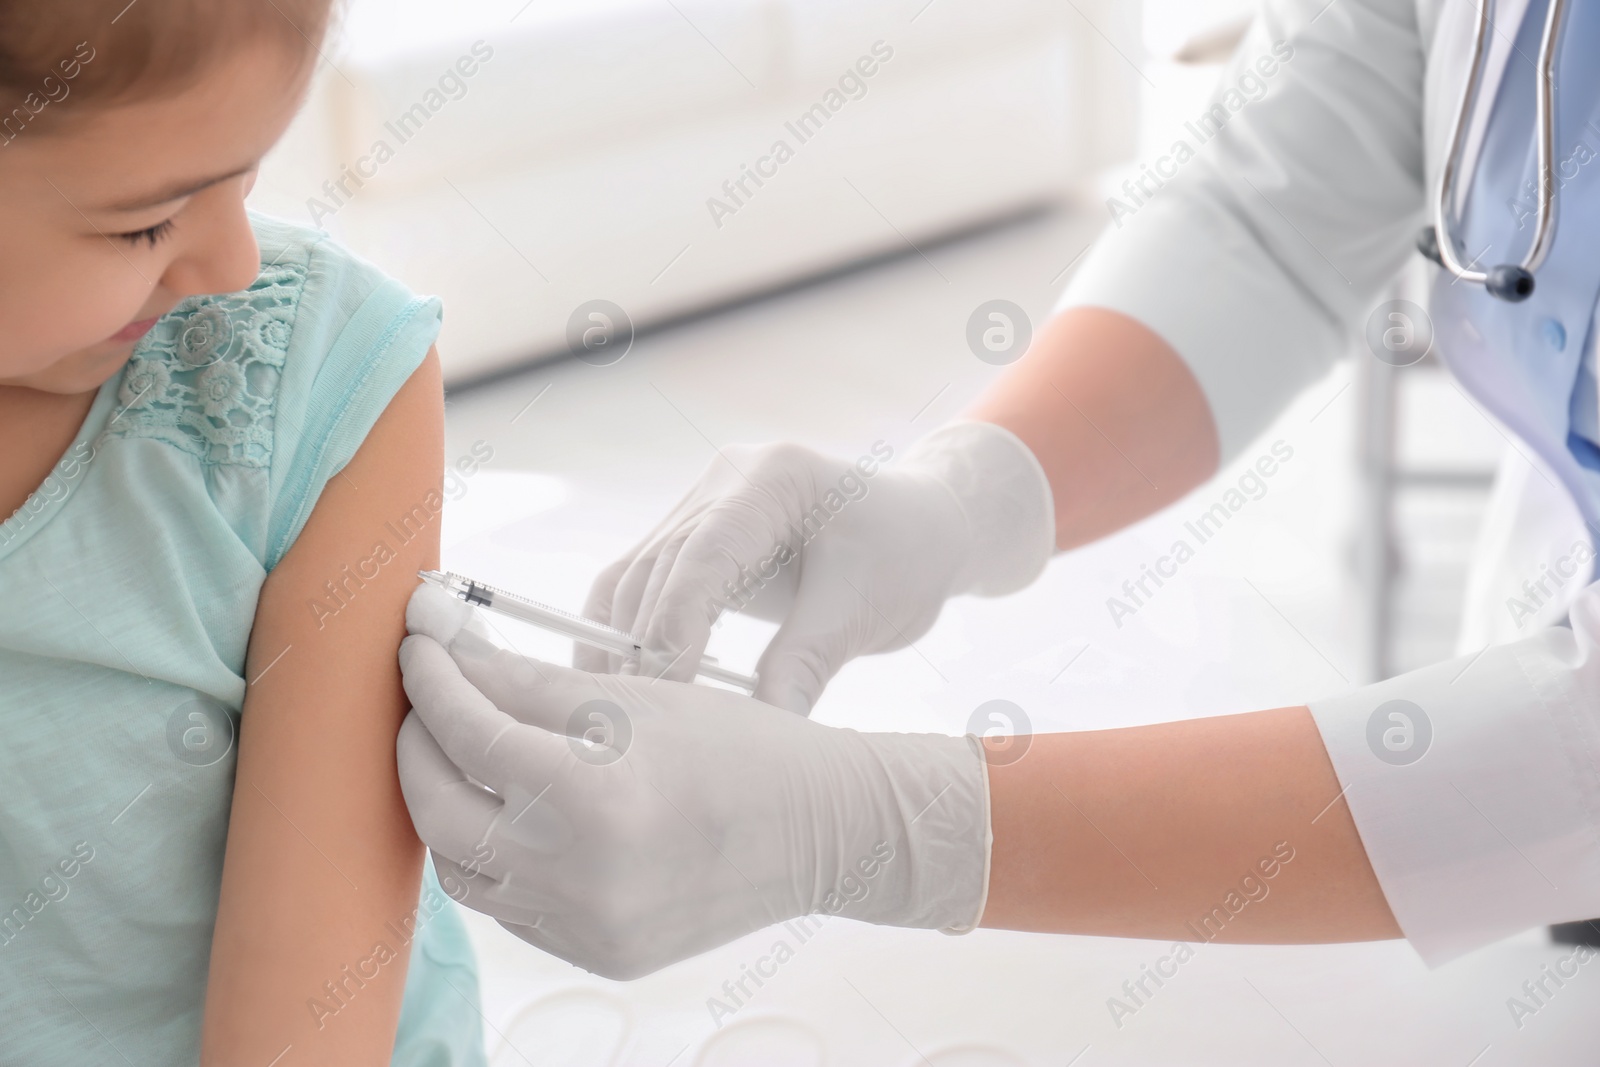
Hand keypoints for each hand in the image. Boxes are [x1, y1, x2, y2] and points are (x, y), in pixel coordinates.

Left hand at [397, 582, 989, 979]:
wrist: (821, 831)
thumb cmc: (737, 748)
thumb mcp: (633, 697)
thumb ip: (524, 679)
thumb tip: (442, 650)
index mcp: (591, 795)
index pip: (467, 730)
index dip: (430, 680)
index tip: (416, 647)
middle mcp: (577, 874)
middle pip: (437, 808)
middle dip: (417, 744)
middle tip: (426, 699)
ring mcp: (582, 927)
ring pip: (460, 868)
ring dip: (446, 805)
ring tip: (466, 756)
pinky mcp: (593, 953)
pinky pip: (507, 905)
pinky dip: (495, 855)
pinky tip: (516, 813)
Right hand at [580, 422, 1054, 712]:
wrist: (921, 528)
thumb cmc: (906, 558)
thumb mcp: (864, 612)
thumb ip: (806, 664)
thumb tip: (761, 730)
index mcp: (774, 477)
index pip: (704, 555)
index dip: (676, 626)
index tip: (670, 694)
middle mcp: (726, 477)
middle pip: (660, 565)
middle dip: (640, 645)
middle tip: (632, 721)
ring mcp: (704, 499)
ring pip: (635, 573)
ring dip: (619, 643)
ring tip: (618, 714)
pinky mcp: (695, 530)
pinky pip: (643, 579)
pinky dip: (629, 630)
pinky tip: (623, 684)